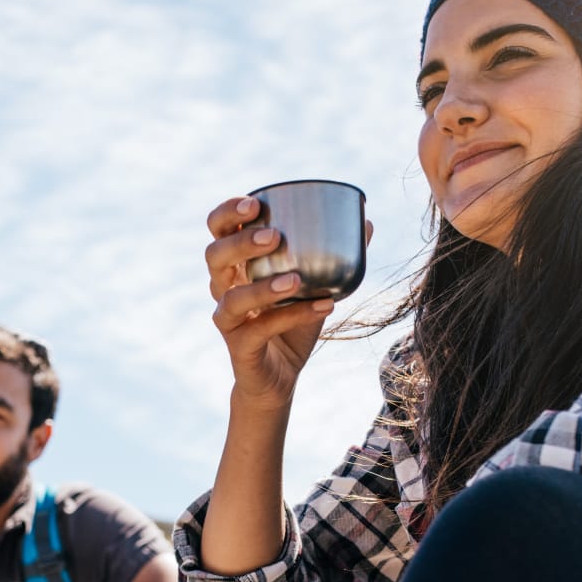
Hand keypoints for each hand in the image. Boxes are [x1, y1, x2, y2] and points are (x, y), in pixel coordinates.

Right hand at [204, 196, 372, 410]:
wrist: (280, 377)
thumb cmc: (292, 323)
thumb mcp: (314, 286)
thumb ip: (335, 257)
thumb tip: (367, 222)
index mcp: (236, 266)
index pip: (218, 230)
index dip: (227, 213)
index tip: (254, 203)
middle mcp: (223, 288)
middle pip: (214, 256)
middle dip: (240, 242)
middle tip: (274, 236)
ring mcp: (228, 319)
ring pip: (232, 297)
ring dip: (263, 286)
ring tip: (296, 279)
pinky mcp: (239, 347)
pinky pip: (260, 330)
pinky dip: (292, 317)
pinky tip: (323, 306)